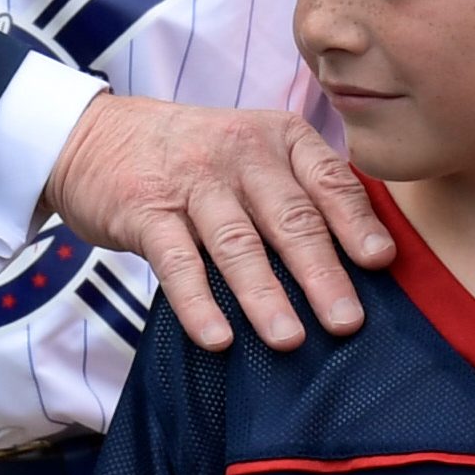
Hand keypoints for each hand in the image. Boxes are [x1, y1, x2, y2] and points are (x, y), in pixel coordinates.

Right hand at [40, 96, 390, 351]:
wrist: (95, 136)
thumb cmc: (194, 156)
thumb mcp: (253, 151)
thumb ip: (301, 190)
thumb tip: (363, 258)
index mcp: (278, 137)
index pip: (328, 181)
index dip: (355, 223)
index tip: (379, 262)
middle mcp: (239, 153)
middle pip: (288, 218)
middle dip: (320, 273)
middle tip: (346, 321)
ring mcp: (191, 181)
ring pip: (236, 243)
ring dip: (265, 295)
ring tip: (288, 339)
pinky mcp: (145, 210)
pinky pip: (177, 262)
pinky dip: (198, 302)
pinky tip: (218, 337)